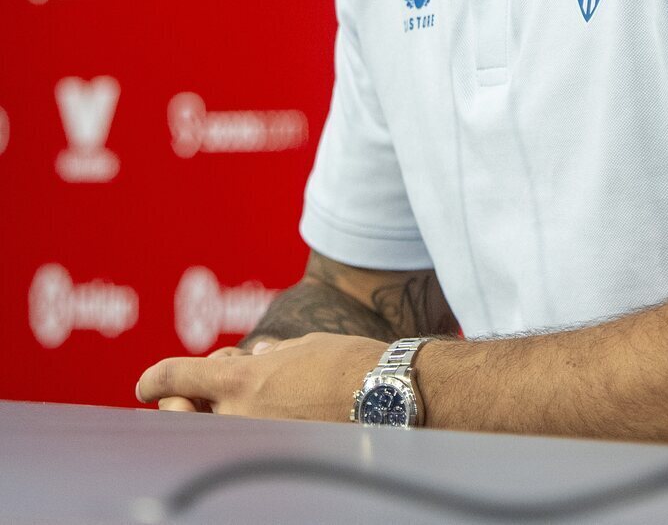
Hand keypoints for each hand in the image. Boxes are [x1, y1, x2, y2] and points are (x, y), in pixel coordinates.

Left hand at [137, 332, 387, 420]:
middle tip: (194, 394)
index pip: (179, 378)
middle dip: (184, 402)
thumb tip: (255, 355)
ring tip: (242, 401)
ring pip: (218, 432)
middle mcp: (241, 414)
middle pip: (186, 414)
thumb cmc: (348, 362)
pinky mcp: (280, 459)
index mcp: (241, 376)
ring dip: (220, 416)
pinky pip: (251, 444)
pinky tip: (275, 418)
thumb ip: (269, 356)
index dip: (156, 380)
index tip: (144, 386)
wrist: (385, 396)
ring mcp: (259, 442)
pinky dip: (252, 430)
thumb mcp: (301, 347)